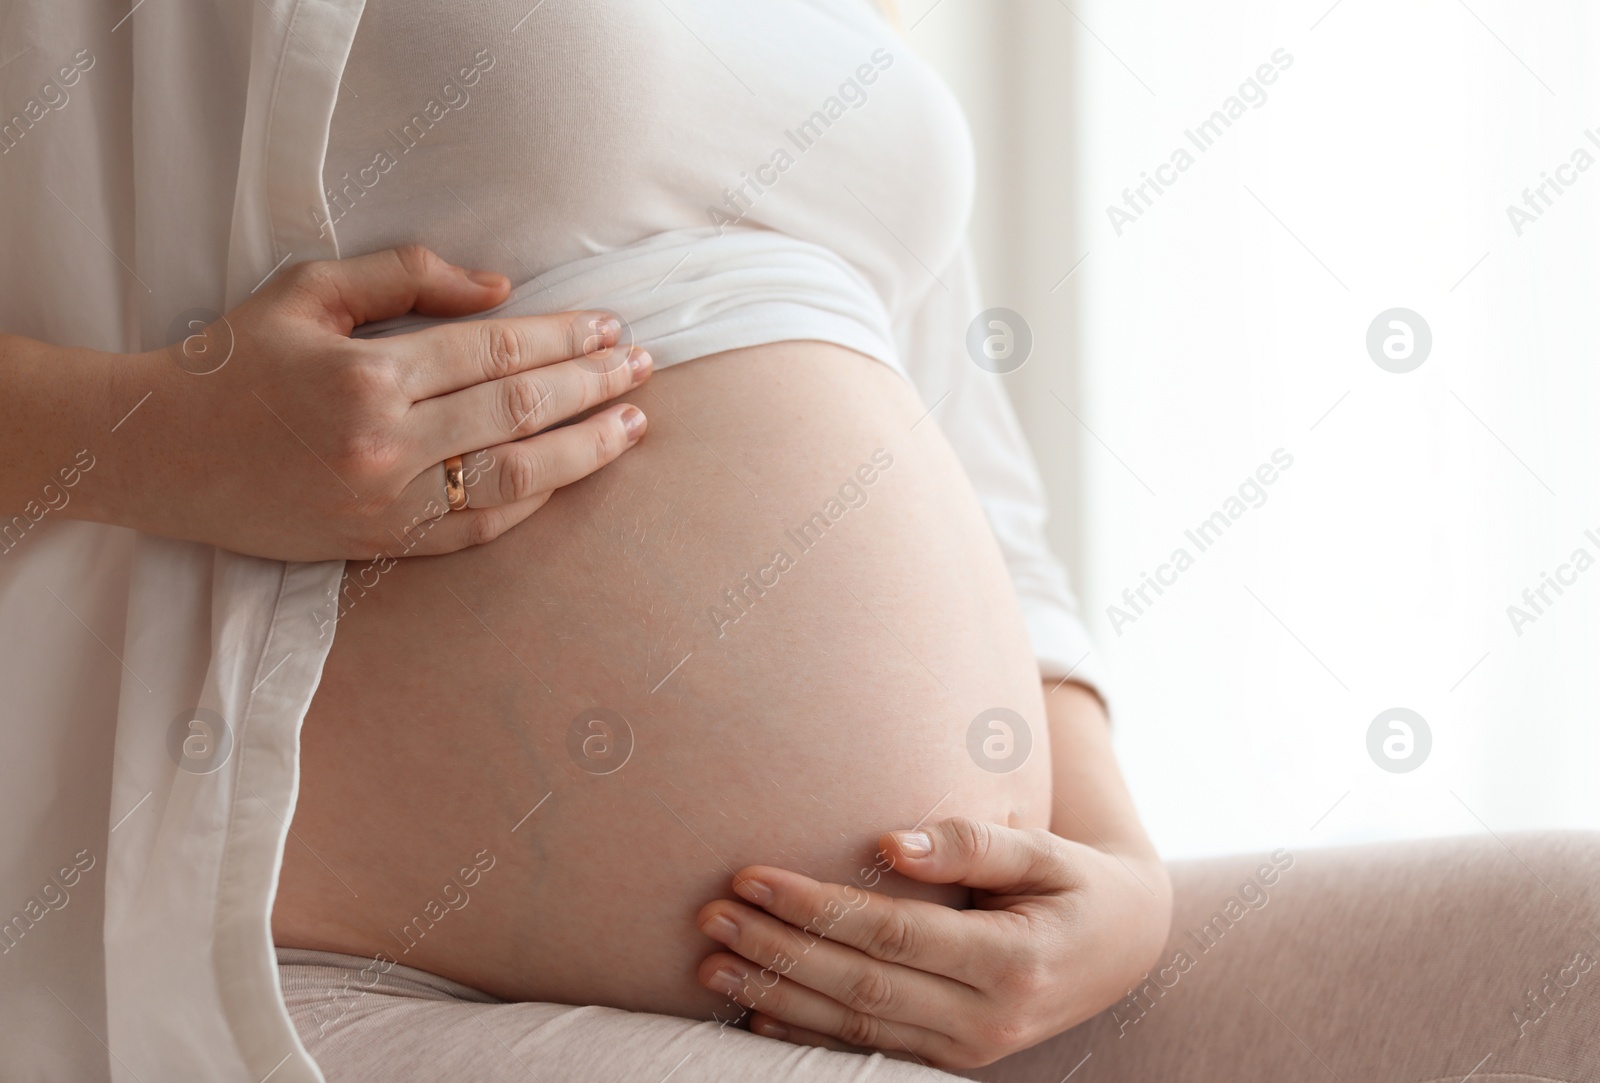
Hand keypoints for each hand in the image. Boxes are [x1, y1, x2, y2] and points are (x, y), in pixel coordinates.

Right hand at [102, 245, 650, 560]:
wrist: (159, 452)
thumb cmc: (233, 361)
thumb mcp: (308, 291)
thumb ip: (407, 277)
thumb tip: (501, 289)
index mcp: (368, 375)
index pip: (496, 351)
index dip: (563, 337)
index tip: (610, 326)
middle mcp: (385, 445)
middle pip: (519, 410)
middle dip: (591, 385)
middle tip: (641, 367)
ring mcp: (386, 504)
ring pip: (514, 477)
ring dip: (584, 449)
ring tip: (632, 424)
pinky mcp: (379, 545)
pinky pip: (476, 528)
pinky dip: (530, 502)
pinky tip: (569, 476)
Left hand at [694, 817, 1171, 1069]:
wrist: (1123, 946)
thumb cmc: (1075, 881)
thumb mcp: (1044, 850)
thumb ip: (973, 843)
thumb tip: (892, 845)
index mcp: (1013, 961)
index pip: (891, 935)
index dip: (816, 908)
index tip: (751, 875)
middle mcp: (989, 1020)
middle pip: (860, 986)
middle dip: (777, 952)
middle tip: (709, 917)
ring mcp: (971, 1051)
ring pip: (853, 1028)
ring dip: (775, 997)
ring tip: (710, 965)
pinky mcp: (954, 1061)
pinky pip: (868, 1051)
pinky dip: (805, 1035)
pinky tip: (753, 1014)